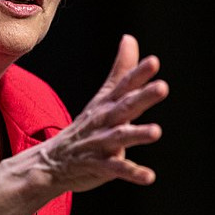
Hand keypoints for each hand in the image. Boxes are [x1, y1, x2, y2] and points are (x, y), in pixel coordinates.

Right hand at [35, 34, 167, 192]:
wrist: (52, 160)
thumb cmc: (86, 126)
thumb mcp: (104, 96)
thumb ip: (121, 69)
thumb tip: (130, 37)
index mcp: (108, 103)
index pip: (124, 85)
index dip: (139, 73)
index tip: (154, 62)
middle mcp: (104, 120)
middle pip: (125, 106)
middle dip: (143, 97)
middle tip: (162, 88)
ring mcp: (100, 143)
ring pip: (120, 137)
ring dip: (137, 134)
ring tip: (156, 132)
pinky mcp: (99, 166)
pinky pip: (116, 169)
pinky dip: (132, 172)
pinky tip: (149, 177)